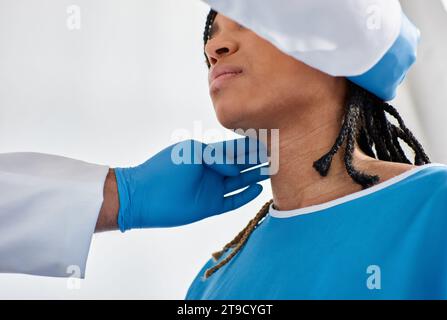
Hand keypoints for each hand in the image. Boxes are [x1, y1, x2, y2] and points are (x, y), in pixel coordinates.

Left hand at [114, 138, 268, 230]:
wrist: (143, 196)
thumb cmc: (166, 168)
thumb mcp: (192, 152)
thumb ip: (218, 155)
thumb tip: (235, 166)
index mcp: (208, 155)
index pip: (234, 148)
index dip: (251, 145)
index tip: (270, 139)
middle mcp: (212, 171)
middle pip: (241, 165)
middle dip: (258, 160)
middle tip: (279, 155)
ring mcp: (212, 189)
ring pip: (240, 182)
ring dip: (256, 176)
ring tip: (274, 171)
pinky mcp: (210, 206)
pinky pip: (233, 201)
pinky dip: (245, 196)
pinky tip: (258, 189)